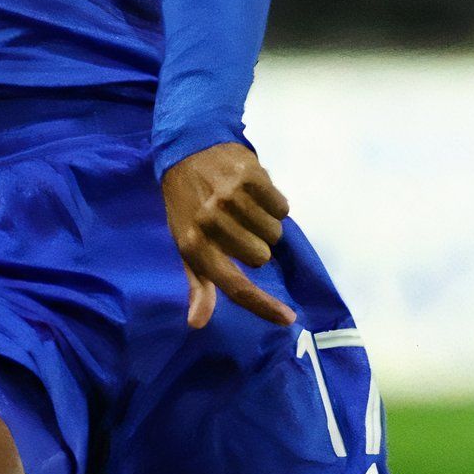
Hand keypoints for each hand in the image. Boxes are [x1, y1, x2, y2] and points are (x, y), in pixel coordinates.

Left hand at [161, 143, 296, 328]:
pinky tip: (256, 194)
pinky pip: (282, 207)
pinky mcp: (251, 175)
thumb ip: (197, 284)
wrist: (188, 150)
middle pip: (262, 257)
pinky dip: (274, 205)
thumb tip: (197, 323)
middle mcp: (212, 222)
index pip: (235, 285)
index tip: (288, 319)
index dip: (263, 306)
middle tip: (239, 227)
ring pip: (274, 233)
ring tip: (247, 209)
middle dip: (256, 246)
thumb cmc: (187, 204)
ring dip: (266, 224)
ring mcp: (232, 197)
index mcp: (194, 245)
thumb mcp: (185, 244)